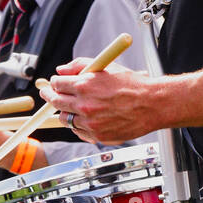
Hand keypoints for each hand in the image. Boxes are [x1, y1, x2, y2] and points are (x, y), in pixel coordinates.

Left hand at [43, 59, 159, 144]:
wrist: (152, 104)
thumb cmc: (132, 85)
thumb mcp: (105, 67)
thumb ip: (79, 66)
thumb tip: (61, 70)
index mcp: (85, 85)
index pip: (57, 84)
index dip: (54, 83)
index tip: (55, 83)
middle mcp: (85, 105)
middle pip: (56, 103)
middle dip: (51, 97)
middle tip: (50, 94)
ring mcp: (91, 123)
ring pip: (66, 120)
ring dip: (66, 112)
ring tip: (74, 107)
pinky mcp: (98, 136)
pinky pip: (79, 132)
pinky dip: (79, 125)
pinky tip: (86, 118)